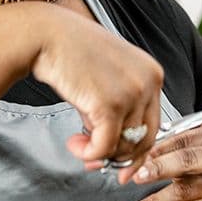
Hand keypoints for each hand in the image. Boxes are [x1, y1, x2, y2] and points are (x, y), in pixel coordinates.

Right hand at [28, 3, 163, 183]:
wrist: (47, 36)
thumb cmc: (72, 53)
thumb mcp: (108, 77)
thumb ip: (119, 109)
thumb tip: (115, 148)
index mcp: (152, 73)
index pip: (153, 125)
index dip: (134, 150)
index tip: (120, 165)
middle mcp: (149, 82)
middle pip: (143, 140)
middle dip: (117, 157)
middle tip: (93, 160)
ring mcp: (132, 93)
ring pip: (123, 147)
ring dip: (98, 153)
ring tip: (78, 143)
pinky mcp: (110, 105)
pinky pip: (104, 147)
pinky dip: (88, 153)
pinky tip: (75, 144)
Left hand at [128, 122, 201, 200]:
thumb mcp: (200, 156)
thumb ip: (175, 153)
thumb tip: (144, 159)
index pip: (182, 138)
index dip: (158, 150)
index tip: (138, 160)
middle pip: (188, 160)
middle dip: (159, 169)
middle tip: (137, 177)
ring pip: (190, 188)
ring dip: (161, 199)